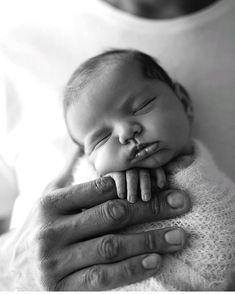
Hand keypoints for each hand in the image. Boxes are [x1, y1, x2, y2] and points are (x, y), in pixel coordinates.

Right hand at [11, 152, 190, 290]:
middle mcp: (52, 230)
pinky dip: (130, 269)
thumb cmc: (36, 230)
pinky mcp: (61, 289)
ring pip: (111, 246)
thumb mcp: (44, 199)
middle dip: (150, 207)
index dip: (132, 184)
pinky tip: (154, 261)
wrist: (7, 273)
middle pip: (111, 215)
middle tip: (180, 203)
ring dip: (148, 240)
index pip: (98, 189)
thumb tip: (78, 146)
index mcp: (51, 204)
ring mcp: (55, 261)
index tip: (160, 183)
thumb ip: (64, 176)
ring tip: (177, 236)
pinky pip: (102, 278)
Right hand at [108, 168, 165, 202]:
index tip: (161, 185)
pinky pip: (118, 175)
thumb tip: (173, 199)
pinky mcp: (113, 170)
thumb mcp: (144, 191)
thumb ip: (155, 191)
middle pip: (143, 171)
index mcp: (147, 167)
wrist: (109, 189)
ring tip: (132, 200)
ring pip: (131, 174)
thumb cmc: (132, 191)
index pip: (155, 167)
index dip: (159, 175)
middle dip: (145, 185)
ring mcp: (124, 166)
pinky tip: (122, 195)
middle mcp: (136, 165)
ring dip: (133, 187)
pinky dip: (121, 185)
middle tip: (146, 199)